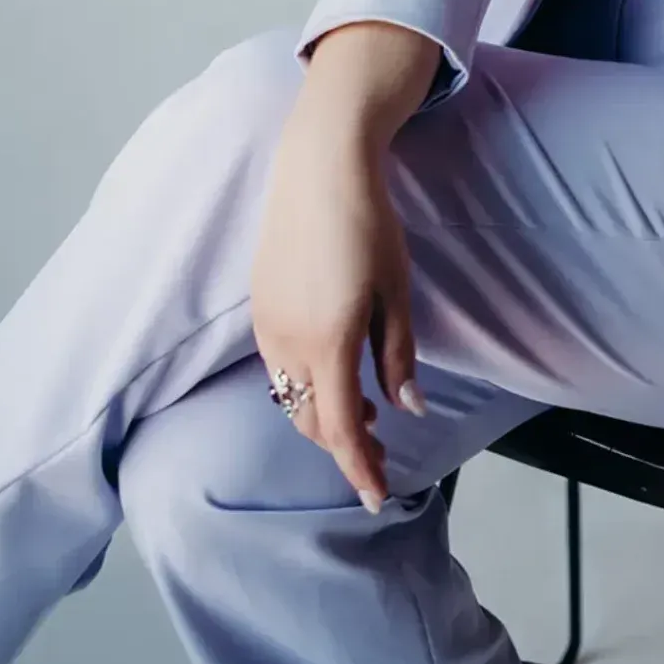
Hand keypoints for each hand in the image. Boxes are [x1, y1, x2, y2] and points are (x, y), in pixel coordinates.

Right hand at [249, 101, 426, 511]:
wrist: (319, 167)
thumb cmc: (369, 225)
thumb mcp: (397, 290)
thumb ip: (398, 354)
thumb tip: (405, 408)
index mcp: (329, 344)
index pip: (340, 430)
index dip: (359, 468)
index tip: (378, 496)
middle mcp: (287, 343)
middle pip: (311, 420)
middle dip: (344, 445)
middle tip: (381, 450)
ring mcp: (267, 325)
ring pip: (291, 396)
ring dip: (323, 415)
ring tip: (362, 413)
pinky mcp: (258, 306)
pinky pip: (278, 367)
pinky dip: (305, 386)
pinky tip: (333, 373)